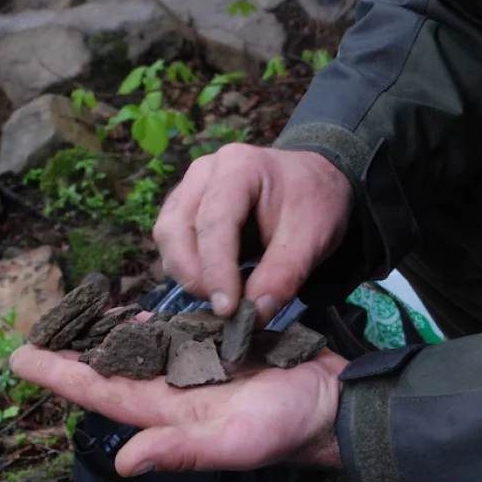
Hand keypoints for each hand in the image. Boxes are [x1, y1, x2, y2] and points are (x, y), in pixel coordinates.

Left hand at [9, 344, 348, 476]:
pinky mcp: (216, 350)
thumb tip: (124, 462)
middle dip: (72, 351)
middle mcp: (172, 390)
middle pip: (110, 367)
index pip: (101, 393)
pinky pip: (172, 334)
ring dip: (104, 334)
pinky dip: (148, 323)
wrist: (331, 402)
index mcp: (167, 411)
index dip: (60, 376)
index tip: (19, 358)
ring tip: (74, 316)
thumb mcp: (235, 443)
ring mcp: (193, 370)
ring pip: (137, 348)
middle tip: (36, 329)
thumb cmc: (287, 426)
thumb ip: (182, 451)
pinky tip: (131, 313)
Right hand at [153, 144, 351, 323]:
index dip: (216, 269)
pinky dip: (189, 269)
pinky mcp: (184, 208)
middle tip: (225, 308)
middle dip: (195, 275)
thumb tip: (254, 315)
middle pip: (176, 228)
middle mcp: (204, 172)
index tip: (228, 309)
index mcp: (239, 166)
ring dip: (188, 274)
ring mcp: (189, 187)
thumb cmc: (314, 203)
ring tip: (225, 296)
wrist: (314, 183)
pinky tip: (218, 283)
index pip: (214, 221)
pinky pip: (172, 242)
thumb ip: (284, 275)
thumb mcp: (313, 238)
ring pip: (167, 237)